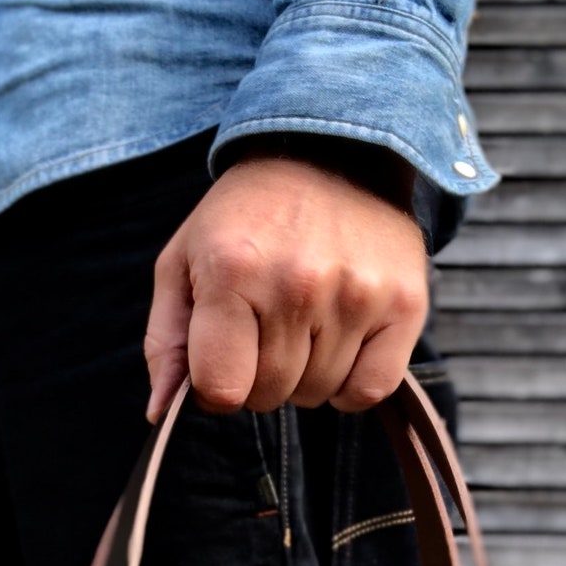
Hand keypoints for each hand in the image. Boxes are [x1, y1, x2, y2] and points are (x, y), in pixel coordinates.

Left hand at [144, 153, 427, 420]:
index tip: (222, 356)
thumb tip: (160, 413)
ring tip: (304, 318)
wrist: (332, 153)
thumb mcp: (183, 263)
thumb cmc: (244, 218)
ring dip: (304, 374)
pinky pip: (370, 389)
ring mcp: (358, 295)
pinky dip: (351, 384)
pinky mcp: (404, 304)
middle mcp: (298, 285)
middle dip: (258, 375)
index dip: (215, 385)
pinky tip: (339, 344)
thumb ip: (166, 342)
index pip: (222, 389)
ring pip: (317, 394)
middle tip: (264, 326)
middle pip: (269, 394)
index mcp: (233, 273)